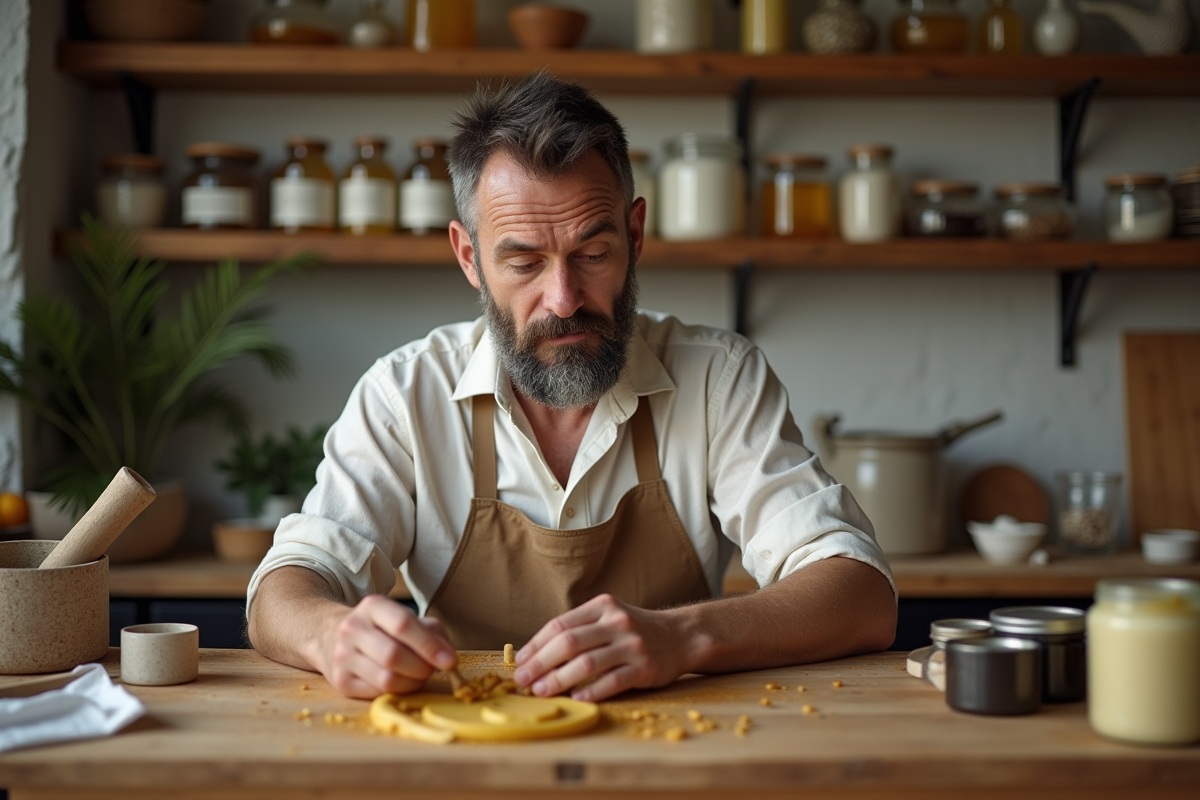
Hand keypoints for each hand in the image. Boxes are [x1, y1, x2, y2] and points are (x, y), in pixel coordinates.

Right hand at [316, 594, 457, 698]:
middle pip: (394, 656)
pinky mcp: (340, 681)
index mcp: (372, 606)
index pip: (403, 625)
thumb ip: (432, 631)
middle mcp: (352, 628)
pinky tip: (401, 683)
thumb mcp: (403, 617)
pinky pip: (377, 693)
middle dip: (422, 668)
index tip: (450, 661)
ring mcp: (342, 656)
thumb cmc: (379, 628)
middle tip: (433, 670)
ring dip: (412, 683)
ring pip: (386, 679)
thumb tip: (448, 657)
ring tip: (418, 676)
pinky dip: (397, 692)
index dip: (430, 646)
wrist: (329, 634)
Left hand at [512, 593, 690, 701]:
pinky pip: (612, 682)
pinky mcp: (645, 668)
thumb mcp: (608, 618)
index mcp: (602, 606)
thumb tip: (536, 655)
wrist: (681, 636)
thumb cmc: (634, 631)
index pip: (559, 625)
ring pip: (587, 664)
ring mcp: (632, 645)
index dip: (536, 645)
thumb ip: (579, 630)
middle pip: (569, 643)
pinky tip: (575, 698)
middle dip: (541, 664)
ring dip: (559, 680)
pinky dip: (591, 691)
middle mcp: (617, 622)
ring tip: (542, 692)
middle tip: (523, 680)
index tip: (519, 662)